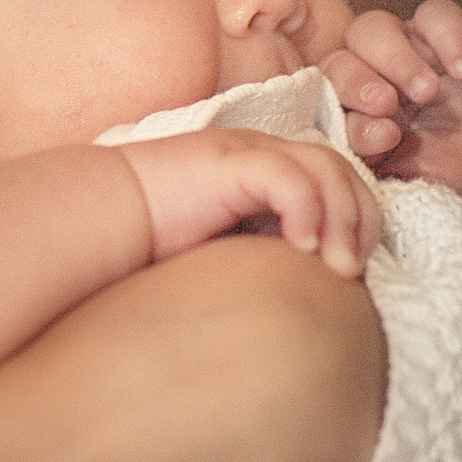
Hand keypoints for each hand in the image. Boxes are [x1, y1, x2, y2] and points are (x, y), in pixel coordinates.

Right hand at [114, 129, 378, 275]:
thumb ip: (265, 260)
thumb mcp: (227, 254)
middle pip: (342, 171)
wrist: (101, 216)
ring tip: (339, 268)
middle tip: (352, 271)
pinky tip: (301, 247)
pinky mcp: (229, 162)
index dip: (356, 221)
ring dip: (343, 219)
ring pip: (326, 168)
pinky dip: (306, 209)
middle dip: (360, 221)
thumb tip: (310, 309)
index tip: (350, 272)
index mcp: (265, 173)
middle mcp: (262, 153)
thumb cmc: (153, 243)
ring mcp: (247, 152)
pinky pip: (288, 176)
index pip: (337, 182)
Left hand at [322, 0, 461, 212]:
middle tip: (387, 104)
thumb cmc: (456, 173)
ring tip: (427, 89)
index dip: (346, 119)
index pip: (327, 110)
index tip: (381, 138)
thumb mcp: (424, 187)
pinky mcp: (442, 32)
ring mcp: (405, 52)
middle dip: (356, 82)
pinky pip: (434, 13)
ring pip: (373, 28)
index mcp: (352, 121)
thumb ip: (389, 181)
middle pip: (339, 62)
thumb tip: (356, 179)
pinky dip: (447, 35)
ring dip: (394, 57)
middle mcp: (369, 80)